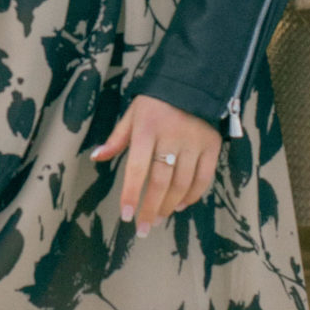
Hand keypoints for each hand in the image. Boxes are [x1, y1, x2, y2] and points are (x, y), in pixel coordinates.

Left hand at [91, 91, 222, 237]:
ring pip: (182, 183)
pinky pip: (203, 178)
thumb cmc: (157, 101)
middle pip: (161, 181)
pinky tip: (181, 205)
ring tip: (158, 218)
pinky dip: (193, 195)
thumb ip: (117, 138)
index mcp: (147, 128)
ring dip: (169, 206)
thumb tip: (97, 158)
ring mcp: (194, 142)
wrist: (194, 81)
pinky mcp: (212, 145)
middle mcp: (171, 136)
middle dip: (150, 208)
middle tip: (143, 227)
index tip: (127, 216)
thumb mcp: (133, 114)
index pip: (137, 168)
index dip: (132, 194)